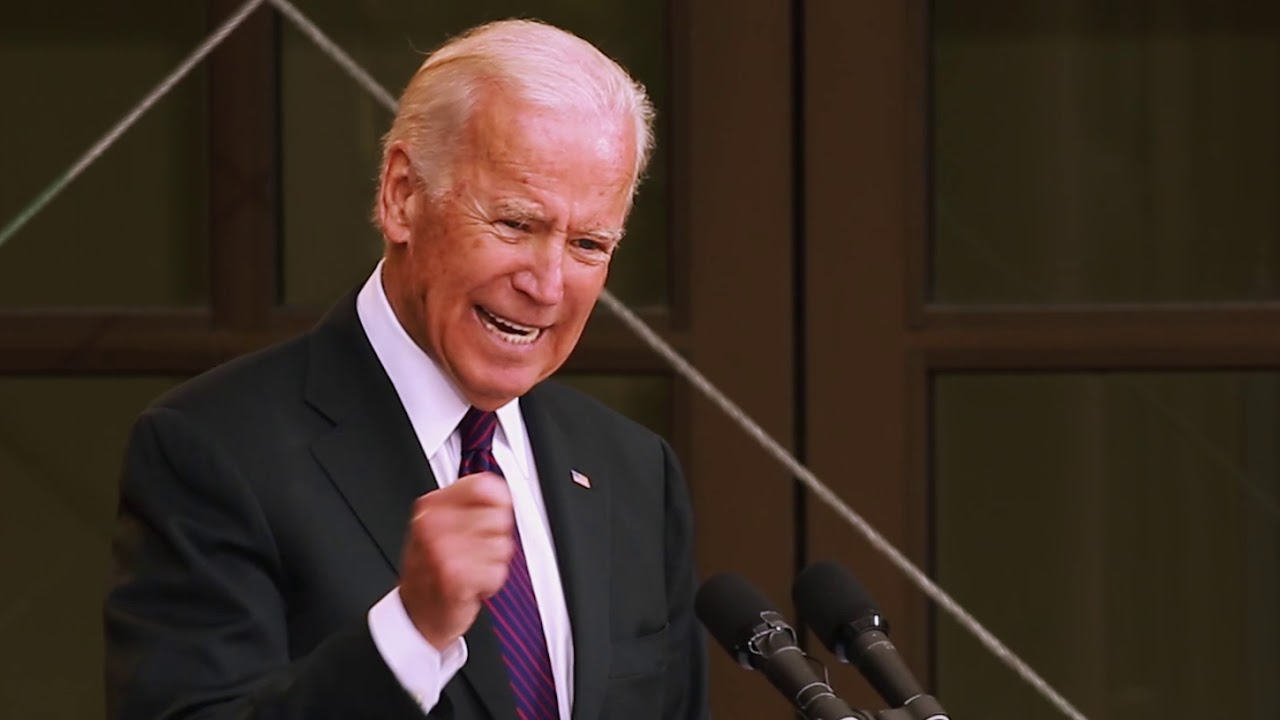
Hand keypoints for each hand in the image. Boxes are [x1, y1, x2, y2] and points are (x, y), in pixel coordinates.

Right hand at [399, 472, 514, 649]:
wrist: (414, 617)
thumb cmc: (431, 572)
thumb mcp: (439, 527)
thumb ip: (469, 505)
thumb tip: (501, 491)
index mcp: (431, 506)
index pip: (485, 486)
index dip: (498, 503)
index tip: (489, 519)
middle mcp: (434, 524)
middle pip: (499, 517)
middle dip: (495, 539)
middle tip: (472, 554)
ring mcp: (444, 550)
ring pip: (502, 546)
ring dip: (492, 563)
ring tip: (470, 570)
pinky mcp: (456, 576)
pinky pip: (497, 572)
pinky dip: (490, 583)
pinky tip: (470, 586)